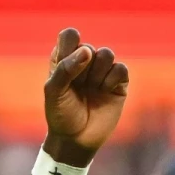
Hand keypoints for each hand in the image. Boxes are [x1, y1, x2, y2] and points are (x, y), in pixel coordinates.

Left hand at [43, 28, 128, 163]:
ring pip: (106, 54)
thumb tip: (87, 50)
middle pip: (89, 46)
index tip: (65, 58)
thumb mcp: (53, 92)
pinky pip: (121, 68)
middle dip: (81, 68)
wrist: (76, 138)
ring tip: (91, 90)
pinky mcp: (119, 82)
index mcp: (63, 59)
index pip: (70, 36)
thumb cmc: (60, 114)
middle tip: (76, 87)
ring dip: (96, 74)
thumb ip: (65, 69)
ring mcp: (102, 71)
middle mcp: (84, 62)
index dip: (70, 44)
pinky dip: (111, 81)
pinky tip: (104, 92)